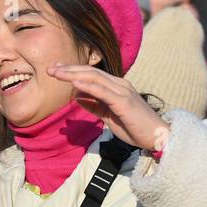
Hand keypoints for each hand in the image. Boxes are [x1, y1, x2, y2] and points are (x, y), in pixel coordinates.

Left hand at [46, 64, 169, 153]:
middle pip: (90, 72)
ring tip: (57, 73)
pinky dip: (87, 86)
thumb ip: (95, 106)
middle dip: (69, 69)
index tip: (56, 70)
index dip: (72, 71)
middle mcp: (119, 84)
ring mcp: (122, 91)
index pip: (91, 74)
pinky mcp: (124, 101)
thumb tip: (78, 98)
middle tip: (50, 69)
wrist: (157, 137)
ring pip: (94, 78)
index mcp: (116, 87)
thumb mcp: (109, 116)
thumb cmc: (135, 127)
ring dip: (73, 74)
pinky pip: (102, 91)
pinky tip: (74, 83)